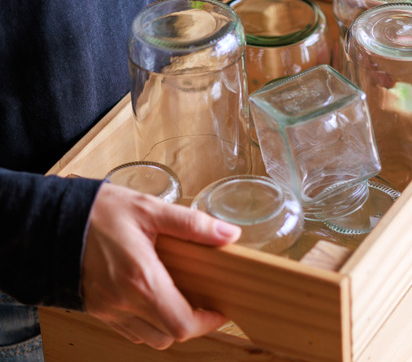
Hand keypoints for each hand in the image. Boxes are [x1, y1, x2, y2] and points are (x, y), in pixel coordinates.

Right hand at [81, 182, 240, 349]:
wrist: (45, 220)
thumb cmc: (96, 212)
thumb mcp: (149, 209)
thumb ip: (192, 225)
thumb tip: (230, 234)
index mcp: (141, 279)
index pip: (182, 324)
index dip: (208, 322)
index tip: (219, 309)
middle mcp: (122, 302)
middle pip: (168, 336)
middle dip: (191, 324)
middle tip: (203, 303)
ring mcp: (106, 309)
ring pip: (147, 338)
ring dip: (168, 326)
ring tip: (179, 299)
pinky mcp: (94, 309)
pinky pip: (127, 330)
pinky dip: (146, 323)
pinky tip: (152, 298)